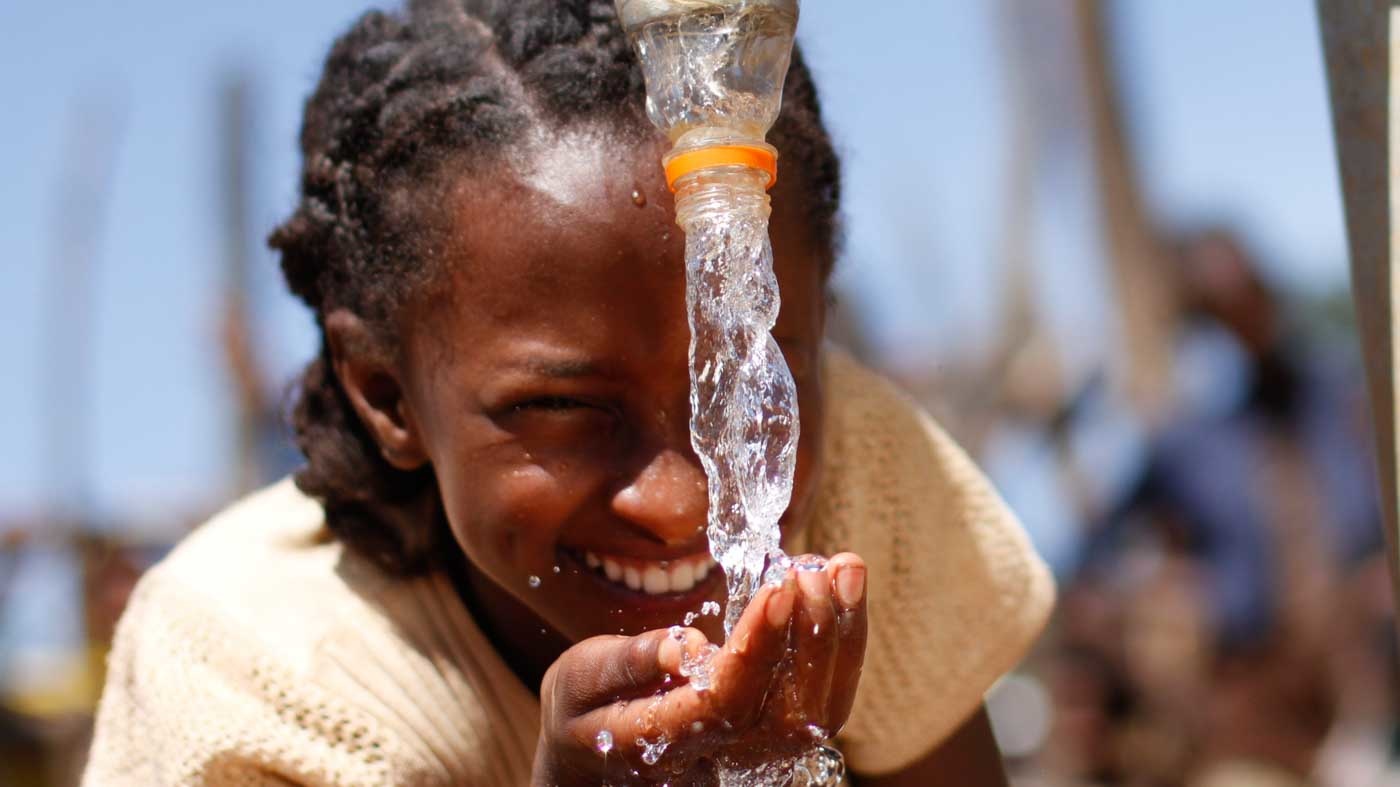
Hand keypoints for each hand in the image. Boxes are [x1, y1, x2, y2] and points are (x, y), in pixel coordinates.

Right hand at [532, 553, 867, 784]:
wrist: (596, 766)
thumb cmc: (583, 712)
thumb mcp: (578, 681)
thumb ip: (625, 664)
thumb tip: (683, 647)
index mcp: (661, 742)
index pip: (726, 702)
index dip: (760, 646)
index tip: (780, 585)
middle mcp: (716, 760)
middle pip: (787, 712)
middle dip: (817, 634)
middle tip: (825, 565)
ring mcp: (751, 758)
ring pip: (817, 711)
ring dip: (841, 636)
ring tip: (845, 567)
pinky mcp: (773, 741)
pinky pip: (821, 702)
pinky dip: (841, 647)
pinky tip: (842, 594)